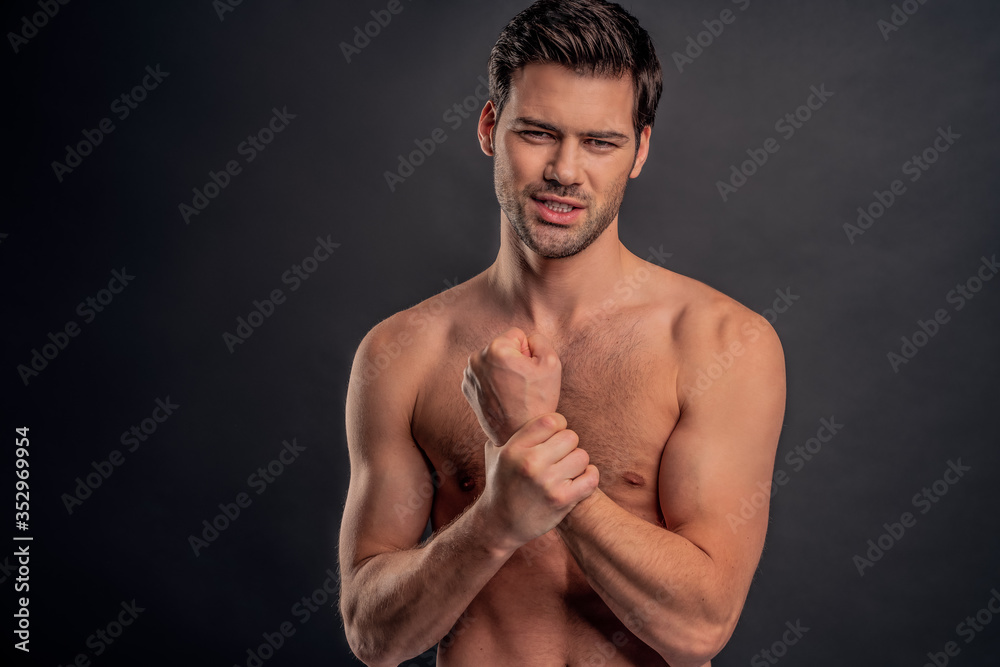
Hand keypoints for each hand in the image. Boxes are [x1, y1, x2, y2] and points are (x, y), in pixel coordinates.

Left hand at [462, 327, 561, 445]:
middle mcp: (477, 358)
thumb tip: (526, 339)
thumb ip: (539, 340)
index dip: (528, 352)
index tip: (528, 372)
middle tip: (521, 384)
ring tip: (512, 392)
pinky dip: (492, 382)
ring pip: (493, 361)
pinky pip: (484, 374)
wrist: (518, 433)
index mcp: (496, 348)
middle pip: (503, 347)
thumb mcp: (551, 363)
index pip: (517, 335)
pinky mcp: (467, 387)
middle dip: (513, 360)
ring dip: (502, 371)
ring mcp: (469, 374)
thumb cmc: (537, 400)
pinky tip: (501, 397)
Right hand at [478, 413, 599, 549]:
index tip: (553, 436)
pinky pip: (591, 478)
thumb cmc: (501, 482)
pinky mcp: (561, 500)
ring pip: (582, 456)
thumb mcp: (496, 451)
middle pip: (570, 436)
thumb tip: (522, 401)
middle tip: (559, 456)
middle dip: (568, 445)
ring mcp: (547, 483)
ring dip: (578, 463)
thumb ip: (509, 428)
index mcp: (514, 448)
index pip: (551, 420)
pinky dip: (589, 477)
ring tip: (566, 470)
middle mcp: (530, 463)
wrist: (500, 523)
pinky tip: (579, 480)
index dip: (558, 426)